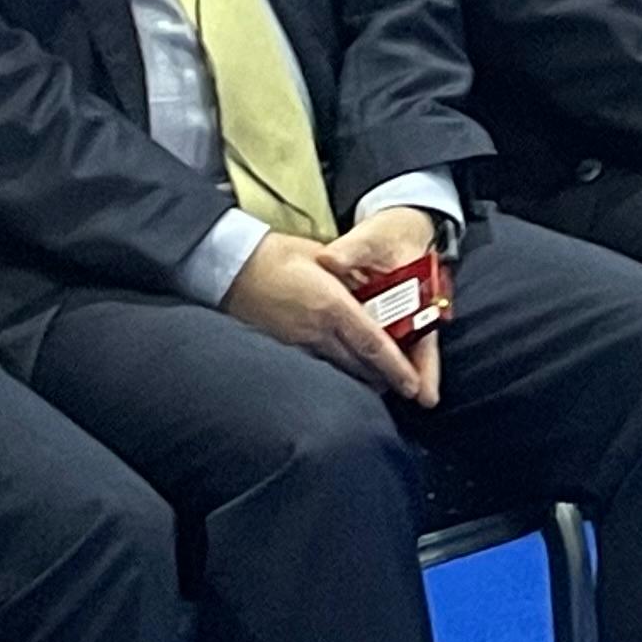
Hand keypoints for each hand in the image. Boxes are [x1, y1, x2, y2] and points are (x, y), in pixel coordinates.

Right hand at [221, 229, 427, 401]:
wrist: (228, 267)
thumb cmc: (276, 255)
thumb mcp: (323, 256)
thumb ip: (350, 276)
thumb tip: (374, 290)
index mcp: (332, 306)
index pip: (373, 344)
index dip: (396, 367)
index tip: (413, 384)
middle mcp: (316, 331)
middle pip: (359, 365)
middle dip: (384, 378)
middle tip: (405, 387)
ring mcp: (295, 343)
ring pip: (337, 370)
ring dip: (360, 378)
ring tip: (380, 383)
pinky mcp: (279, 348)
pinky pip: (314, 366)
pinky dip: (334, 372)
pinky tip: (342, 372)